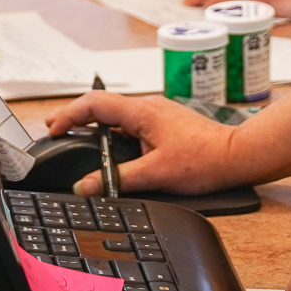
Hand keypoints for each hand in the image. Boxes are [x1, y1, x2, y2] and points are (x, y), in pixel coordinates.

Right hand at [43, 90, 242, 196]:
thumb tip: (85, 186)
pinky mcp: (163, 123)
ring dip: (94, 123)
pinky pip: (129, 121)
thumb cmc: (204, 160)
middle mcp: (148, 107)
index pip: (95, 104)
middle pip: (102, 105)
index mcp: (142, 112)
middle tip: (55, 130)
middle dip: (76, 116)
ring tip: (75, 136)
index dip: (69, 114)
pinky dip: (111, 130)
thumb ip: (117, 179)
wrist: (236, 155)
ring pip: (116, 113)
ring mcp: (156, 114)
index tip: (53, 129)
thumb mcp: (156, 174)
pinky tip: (108, 145)